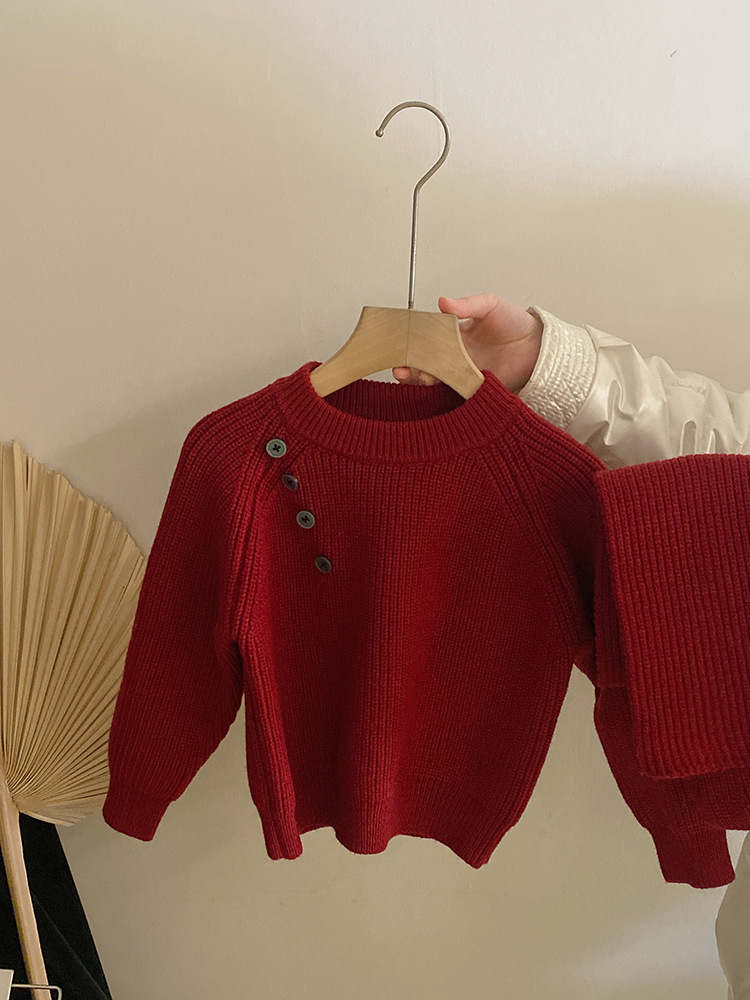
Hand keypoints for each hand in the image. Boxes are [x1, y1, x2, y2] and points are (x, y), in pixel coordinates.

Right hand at [392, 293, 542, 393]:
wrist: (538, 345)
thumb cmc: (515, 322)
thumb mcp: (490, 304)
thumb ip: (467, 305)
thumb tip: (443, 301)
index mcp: (454, 333)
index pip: (426, 337)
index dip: (412, 340)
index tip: (399, 341)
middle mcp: (455, 354)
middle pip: (425, 361)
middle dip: (409, 364)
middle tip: (399, 364)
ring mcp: (463, 371)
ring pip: (435, 377)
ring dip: (419, 377)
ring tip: (408, 374)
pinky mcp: (474, 386)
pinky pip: (454, 389)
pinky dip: (441, 389)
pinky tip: (432, 384)